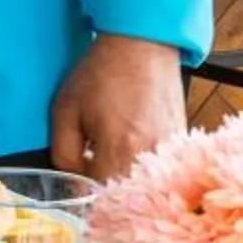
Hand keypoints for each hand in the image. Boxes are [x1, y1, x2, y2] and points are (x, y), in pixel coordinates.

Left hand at [50, 34, 184, 182]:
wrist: (142, 44)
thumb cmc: (102, 73)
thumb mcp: (65, 110)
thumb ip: (63, 154)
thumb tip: (74, 179)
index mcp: (119, 148)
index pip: (101, 197)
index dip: (86, 193)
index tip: (79, 179)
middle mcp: (149, 154)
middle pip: (127, 196)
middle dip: (108, 190)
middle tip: (94, 167)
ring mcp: (169, 149)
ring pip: (144, 185)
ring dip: (126, 178)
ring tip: (115, 154)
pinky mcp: (179, 141)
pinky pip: (159, 169)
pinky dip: (143, 166)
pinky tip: (133, 146)